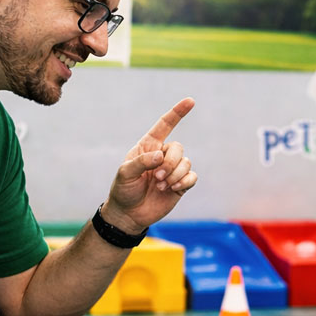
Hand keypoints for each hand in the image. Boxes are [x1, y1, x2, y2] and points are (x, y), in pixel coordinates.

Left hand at [102, 98, 197, 233]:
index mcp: (148, 147)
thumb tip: (161, 156)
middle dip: (171, 162)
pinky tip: (173, 189)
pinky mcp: (180, 185)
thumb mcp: (125, 173)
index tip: (190, 101)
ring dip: (175, 175)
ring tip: (161, 186)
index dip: (177, 113)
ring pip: (186, 163)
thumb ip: (142, 162)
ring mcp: (172, 170)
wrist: (129, 214)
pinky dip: (185, 182)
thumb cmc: (124, 190)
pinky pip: (192, 177)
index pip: (165, 125)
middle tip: (158, 177)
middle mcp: (162, 155)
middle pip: (178, 148)